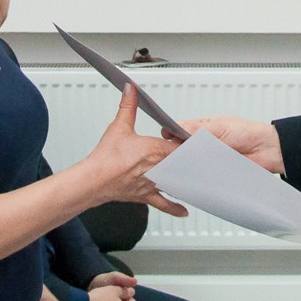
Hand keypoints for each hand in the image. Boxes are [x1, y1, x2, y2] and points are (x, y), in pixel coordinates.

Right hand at [85, 85, 187, 216]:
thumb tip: (131, 89)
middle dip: (193, 162)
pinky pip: (164, 203)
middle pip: (184, 165)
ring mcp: (154, 184)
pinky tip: (184, 210)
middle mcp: (159, 169)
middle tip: (206, 161)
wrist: (94, 181)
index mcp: (155, 150)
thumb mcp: (119, 126)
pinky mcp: (146, 196)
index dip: (191, 143)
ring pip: (178, 184)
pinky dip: (174, 208)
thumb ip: (128, 106)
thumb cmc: (106, 158)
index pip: (182, 146)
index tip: (200, 141)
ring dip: (188, 181)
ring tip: (200, 181)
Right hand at [174, 116, 283, 173]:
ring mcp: (209, 159)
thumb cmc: (248, 132)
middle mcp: (203, 145)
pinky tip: (197, 176)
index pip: (180, 132)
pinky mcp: (215, 173)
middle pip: (182, 150)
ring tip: (186, 165)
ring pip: (191, 164)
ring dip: (189, 165)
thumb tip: (178, 128)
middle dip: (178, 153)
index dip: (171, 136)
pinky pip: (203, 175)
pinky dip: (200, 176)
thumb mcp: (221, 126)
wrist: (268, 150)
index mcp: (202, 129)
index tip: (165, 139)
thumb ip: (199, 129)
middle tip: (175, 155)